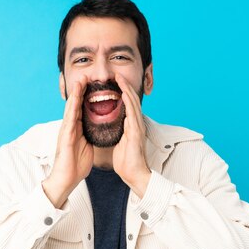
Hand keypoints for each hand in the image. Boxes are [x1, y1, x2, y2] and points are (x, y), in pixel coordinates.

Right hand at [42, 75, 93, 207]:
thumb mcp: (87, 147)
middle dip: (80, 90)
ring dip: (75, 94)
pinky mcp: (65, 137)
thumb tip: (98, 130)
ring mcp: (66, 131)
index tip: (93, 84)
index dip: (86, 96)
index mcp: (76, 130)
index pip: (82, 109)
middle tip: (86, 75)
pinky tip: (74, 99)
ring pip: (71, 108)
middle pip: (75, 105)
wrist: (66, 180)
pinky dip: (72, 108)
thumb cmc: (75, 166)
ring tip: (80, 80)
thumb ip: (90, 136)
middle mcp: (70, 128)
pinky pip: (69, 120)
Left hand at [113, 73, 150, 197]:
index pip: (127, 105)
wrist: (134, 175)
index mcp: (131, 126)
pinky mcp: (136, 132)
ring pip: (132, 103)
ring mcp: (137, 127)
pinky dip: (128, 101)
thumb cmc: (126, 162)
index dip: (122, 92)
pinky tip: (124, 92)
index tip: (114, 82)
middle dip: (124, 86)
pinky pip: (132, 112)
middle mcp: (136, 124)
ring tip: (119, 77)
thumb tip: (110, 126)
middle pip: (131, 100)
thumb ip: (118, 132)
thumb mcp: (119, 143)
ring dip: (126, 89)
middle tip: (117, 74)